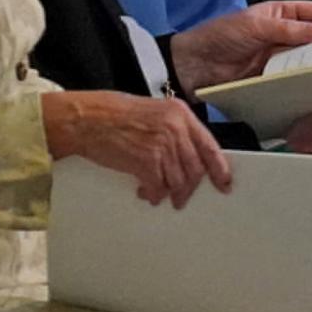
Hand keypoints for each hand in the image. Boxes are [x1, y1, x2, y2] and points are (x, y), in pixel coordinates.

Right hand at [42, 90, 231, 206]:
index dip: (219, 168)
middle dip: (189, 188)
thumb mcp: (153, 113)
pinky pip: (158, 186)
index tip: (224, 182)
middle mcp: (175, 127)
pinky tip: (146, 192)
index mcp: (180, 113)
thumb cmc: (114, 115)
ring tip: (159, 195)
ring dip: (170, 193)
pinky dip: (153, 194)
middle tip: (181, 198)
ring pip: (178, 180)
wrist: (88, 118)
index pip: (209, 145)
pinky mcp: (146, 161)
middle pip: (194, 167)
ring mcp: (162, 144)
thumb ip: (174, 130)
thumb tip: (186, 157)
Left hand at [169, 0, 311, 92]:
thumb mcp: (254, 26)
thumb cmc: (217, 37)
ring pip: (304, 58)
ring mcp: (275, 56)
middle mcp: (280, 34)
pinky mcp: (270, 76)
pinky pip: (291, 77)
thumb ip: (286, 29)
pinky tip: (303, 82)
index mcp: (278, 14)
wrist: (192, 66)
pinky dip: (299, 79)